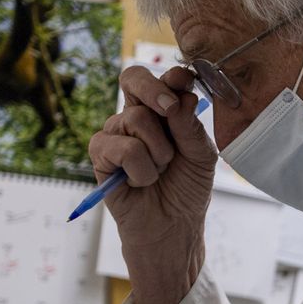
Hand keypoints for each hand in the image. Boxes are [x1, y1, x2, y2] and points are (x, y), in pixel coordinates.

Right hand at [89, 65, 216, 303]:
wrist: (173, 228)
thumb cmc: (187, 190)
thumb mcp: (201, 156)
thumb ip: (190, 126)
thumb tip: (179, 97)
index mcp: (164, 110)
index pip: (163, 78)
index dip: (173, 75)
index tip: (185, 83)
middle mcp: (137, 116)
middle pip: (133, 77)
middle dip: (154, 88)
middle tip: (168, 109)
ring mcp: (116, 134)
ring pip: (134, 118)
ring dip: (158, 150)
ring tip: (161, 171)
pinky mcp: (100, 156)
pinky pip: (120, 147)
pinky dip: (141, 168)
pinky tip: (142, 182)